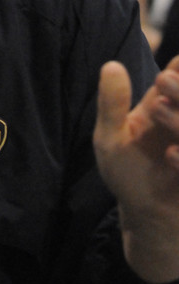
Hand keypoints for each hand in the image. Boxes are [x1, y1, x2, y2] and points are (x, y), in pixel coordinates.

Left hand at [94, 56, 178, 282]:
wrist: (147, 218)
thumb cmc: (127, 173)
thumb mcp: (110, 138)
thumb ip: (112, 104)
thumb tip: (112, 65)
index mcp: (164, 105)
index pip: (177, 75)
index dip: (176, 71)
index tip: (163, 72)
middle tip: (161, 81)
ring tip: (155, 107)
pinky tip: (170, 155)